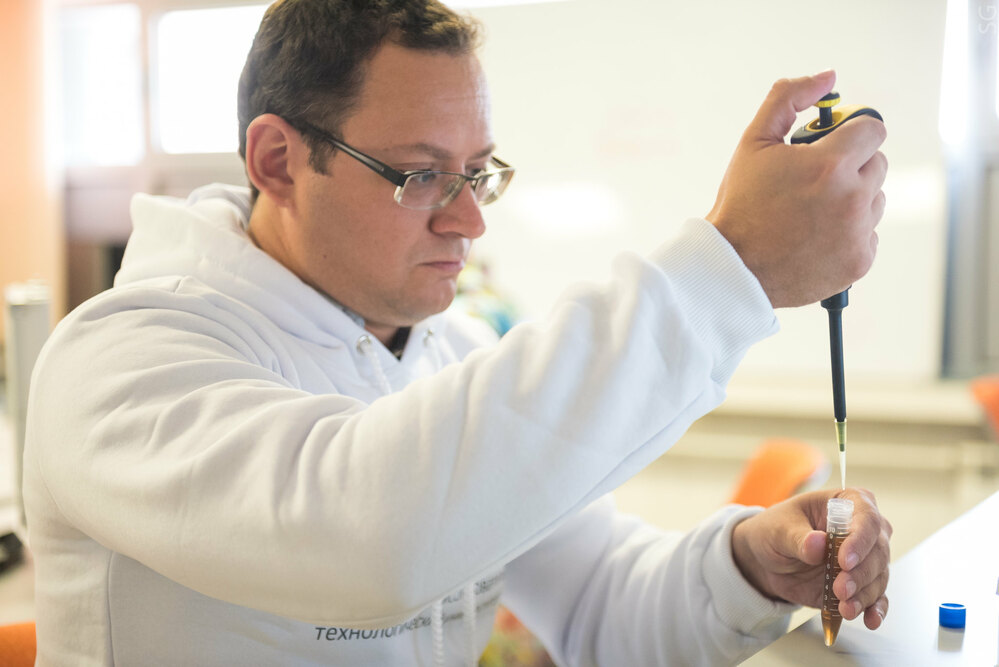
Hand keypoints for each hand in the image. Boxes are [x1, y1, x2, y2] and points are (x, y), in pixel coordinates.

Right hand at [706, 71, 887, 307]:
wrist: (732, 266)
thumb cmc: (741, 204)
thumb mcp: (754, 142)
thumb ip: (788, 98)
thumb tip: (828, 77)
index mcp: (830, 164)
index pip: (872, 128)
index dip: (850, 133)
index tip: (832, 145)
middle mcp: (852, 198)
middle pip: (878, 163)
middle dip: (850, 167)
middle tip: (813, 182)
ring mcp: (858, 232)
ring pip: (876, 200)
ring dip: (852, 200)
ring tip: (812, 212)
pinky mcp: (860, 261)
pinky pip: (869, 235)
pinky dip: (848, 234)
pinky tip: (815, 237)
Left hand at [730, 488, 891, 629]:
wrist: (766, 558)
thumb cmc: (775, 531)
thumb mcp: (779, 530)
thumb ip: (798, 538)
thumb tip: (818, 543)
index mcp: (847, 502)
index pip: (866, 518)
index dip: (859, 540)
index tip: (845, 561)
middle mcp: (862, 529)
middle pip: (877, 551)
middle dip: (860, 574)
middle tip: (841, 589)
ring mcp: (863, 558)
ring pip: (877, 577)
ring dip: (863, 595)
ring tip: (845, 607)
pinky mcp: (859, 584)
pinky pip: (876, 597)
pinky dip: (874, 609)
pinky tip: (870, 619)